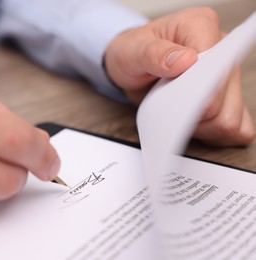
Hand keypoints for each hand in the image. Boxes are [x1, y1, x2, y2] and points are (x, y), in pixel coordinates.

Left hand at [105, 7, 254, 145]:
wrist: (130, 68)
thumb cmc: (133, 54)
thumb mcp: (131, 52)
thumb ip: (153, 54)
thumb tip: (185, 60)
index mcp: (201, 27)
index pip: (216, 66)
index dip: (198, 90)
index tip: (179, 100)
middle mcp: (221, 52)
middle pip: (224, 102)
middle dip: (193, 114)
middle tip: (169, 107)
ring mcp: (227, 79)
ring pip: (229, 120)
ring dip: (200, 128)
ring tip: (176, 115)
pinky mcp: (226, 101)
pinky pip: (236, 130)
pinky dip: (212, 136)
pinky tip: (191, 127)